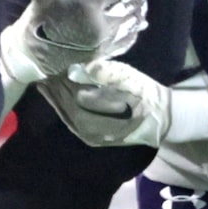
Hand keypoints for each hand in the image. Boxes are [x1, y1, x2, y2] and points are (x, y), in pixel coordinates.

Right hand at [2, 0, 150, 86]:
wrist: (31, 54)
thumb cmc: (39, 18)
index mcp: (89, 7)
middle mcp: (102, 25)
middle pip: (128, 7)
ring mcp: (104, 42)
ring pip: (130, 26)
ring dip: (139, 13)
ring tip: (143, 4)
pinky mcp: (102, 55)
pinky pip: (125, 43)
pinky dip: (134, 33)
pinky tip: (139, 27)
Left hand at [41, 57, 204, 149]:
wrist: (161, 117)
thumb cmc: (146, 94)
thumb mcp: (130, 78)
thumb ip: (104, 73)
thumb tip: (74, 70)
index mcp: (105, 113)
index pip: (76, 97)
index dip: (63, 82)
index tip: (54, 68)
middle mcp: (98, 130)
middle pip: (70, 108)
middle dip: (57, 91)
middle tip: (46, 74)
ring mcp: (96, 138)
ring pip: (69, 118)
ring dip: (57, 101)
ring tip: (47, 85)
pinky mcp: (96, 140)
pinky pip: (74, 126)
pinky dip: (63, 112)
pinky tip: (57, 101)